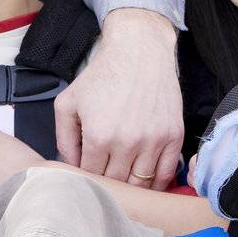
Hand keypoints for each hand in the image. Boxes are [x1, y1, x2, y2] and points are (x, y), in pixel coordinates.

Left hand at [55, 8, 182, 188]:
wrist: (139, 50)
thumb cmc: (102, 75)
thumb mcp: (68, 102)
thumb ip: (64, 139)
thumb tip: (71, 167)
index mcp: (99, 135)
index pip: (92, 176)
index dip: (89, 178)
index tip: (89, 175)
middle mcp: (128, 142)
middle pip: (117, 183)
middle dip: (109, 183)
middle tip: (105, 177)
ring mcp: (154, 140)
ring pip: (141, 183)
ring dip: (131, 186)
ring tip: (124, 179)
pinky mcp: (173, 135)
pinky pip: (167, 174)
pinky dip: (157, 183)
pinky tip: (147, 180)